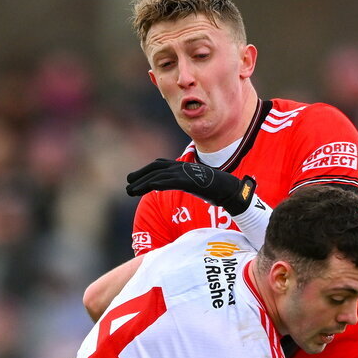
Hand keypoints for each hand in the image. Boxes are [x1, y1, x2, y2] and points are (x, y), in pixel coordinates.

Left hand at [126, 158, 256, 214]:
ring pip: (157, 175)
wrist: (229, 189)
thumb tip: (188, 189)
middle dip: (140, 176)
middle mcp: (181, 167)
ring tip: (130, 191)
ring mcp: (184, 173)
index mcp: (182, 168)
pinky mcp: (187, 180)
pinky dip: (155, 183)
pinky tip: (146, 189)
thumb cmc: (216, 190)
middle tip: (128, 184)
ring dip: (142, 183)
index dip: (145, 172)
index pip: (159, 166)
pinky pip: (167, 181)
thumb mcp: (198, 187)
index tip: (134, 179)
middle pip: (155, 168)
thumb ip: (190, 185)